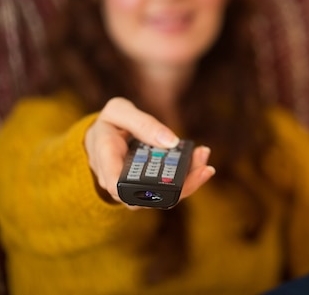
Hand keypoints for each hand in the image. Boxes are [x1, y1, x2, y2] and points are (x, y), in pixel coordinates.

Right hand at [84, 97, 214, 206]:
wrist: (103, 135)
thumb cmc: (110, 123)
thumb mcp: (119, 112)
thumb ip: (142, 124)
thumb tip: (171, 142)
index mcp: (105, 162)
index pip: (119, 187)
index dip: (147, 190)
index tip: (174, 179)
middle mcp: (119, 183)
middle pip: (151, 196)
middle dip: (182, 184)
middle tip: (205, 166)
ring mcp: (135, 189)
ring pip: (163, 195)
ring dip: (189, 181)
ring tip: (205, 159)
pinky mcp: (148, 187)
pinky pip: (168, 188)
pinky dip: (187, 176)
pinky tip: (201, 160)